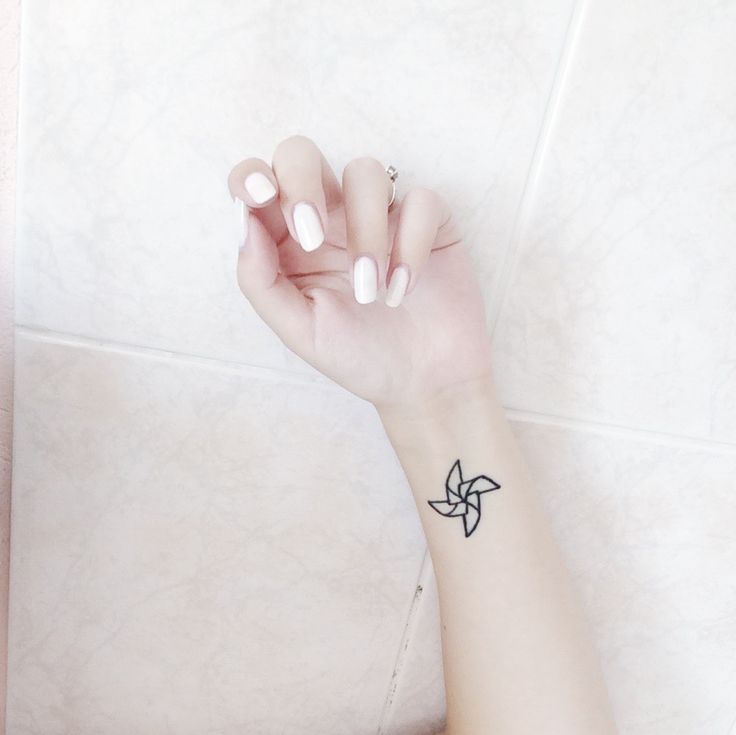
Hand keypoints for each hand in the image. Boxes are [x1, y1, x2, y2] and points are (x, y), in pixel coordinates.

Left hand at [227, 135, 493, 410]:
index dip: (253, 176)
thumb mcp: (299, 328)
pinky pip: (421, 199)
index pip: (260, 183)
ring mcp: (380, 214)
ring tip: (371, 290)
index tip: (261, 197)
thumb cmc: (357, 355)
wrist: (423, 382)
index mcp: (290, 241)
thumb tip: (243, 220)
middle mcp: (332, 218)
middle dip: (302, 184)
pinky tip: (405, 288)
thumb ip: (261, 279)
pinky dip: (411, 243)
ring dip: (365, 231)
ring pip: (365, 172)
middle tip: (313, 234)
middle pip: (303, 154)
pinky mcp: (427, 221)